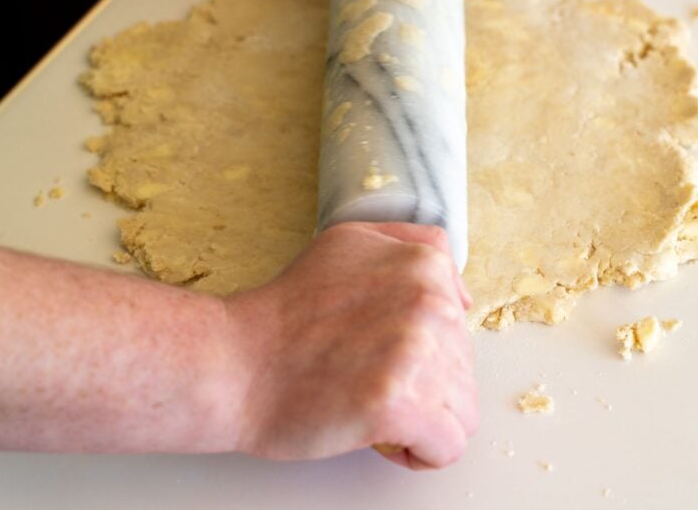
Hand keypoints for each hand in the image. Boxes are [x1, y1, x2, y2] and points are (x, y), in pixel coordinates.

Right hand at [225, 222, 477, 468]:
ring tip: (375, 409)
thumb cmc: (284, 315)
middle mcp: (429, 303)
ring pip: (463, 411)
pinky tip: (382, 437)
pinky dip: (419, 453)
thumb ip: (411, 248)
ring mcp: (418, 353)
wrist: (234, 364)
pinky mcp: (402, 404)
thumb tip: (459, 293)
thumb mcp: (348, 244)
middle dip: (425, 385)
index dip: (426, 347)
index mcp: (422, 265)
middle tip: (369, 380)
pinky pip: (448, 447)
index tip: (386, 352)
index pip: (462, 323)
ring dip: (423, 420)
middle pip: (464, 369)